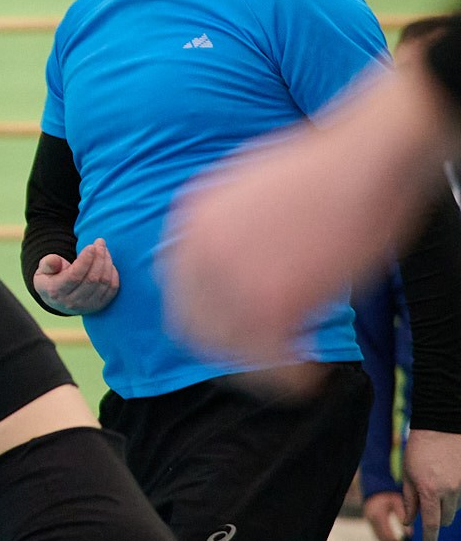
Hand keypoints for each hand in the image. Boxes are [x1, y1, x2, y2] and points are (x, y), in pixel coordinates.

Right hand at [32, 239, 119, 314]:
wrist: (58, 301)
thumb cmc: (50, 279)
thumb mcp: (42, 270)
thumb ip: (48, 263)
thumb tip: (55, 261)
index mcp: (56, 291)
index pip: (74, 276)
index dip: (85, 260)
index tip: (91, 246)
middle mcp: (72, 302)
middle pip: (92, 279)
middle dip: (99, 257)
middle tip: (100, 242)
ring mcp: (87, 306)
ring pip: (104, 282)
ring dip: (107, 263)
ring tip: (104, 249)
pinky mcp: (99, 306)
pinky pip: (112, 289)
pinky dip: (113, 274)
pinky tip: (108, 262)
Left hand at [167, 65, 460, 364]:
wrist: (362, 160)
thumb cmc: (322, 169)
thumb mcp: (246, 185)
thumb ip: (226, 224)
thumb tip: (236, 256)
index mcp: (189, 219)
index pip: (178, 287)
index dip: (206, 315)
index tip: (235, 329)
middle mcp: (197, 250)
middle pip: (191, 323)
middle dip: (227, 345)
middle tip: (261, 358)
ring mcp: (229, 277)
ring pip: (225, 347)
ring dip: (256, 367)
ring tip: (289, 370)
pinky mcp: (271, 302)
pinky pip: (266, 360)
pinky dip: (287, 379)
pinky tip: (309, 376)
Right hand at [366, 489, 410, 540]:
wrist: (377, 487)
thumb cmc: (390, 493)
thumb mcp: (398, 502)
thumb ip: (404, 516)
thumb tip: (410, 535)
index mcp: (378, 515)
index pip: (387, 535)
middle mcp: (370, 519)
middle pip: (382, 539)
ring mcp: (369, 520)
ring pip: (379, 538)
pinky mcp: (370, 521)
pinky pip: (378, 534)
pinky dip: (387, 540)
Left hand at [409, 428, 460, 540]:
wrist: (441, 427)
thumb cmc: (418, 449)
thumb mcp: (407, 473)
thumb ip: (409, 499)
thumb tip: (408, 521)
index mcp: (429, 490)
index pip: (430, 523)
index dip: (430, 540)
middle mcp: (448, 491)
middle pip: (445, 518)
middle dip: (436, 518)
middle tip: (427, 505)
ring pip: (455, 508)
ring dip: (445, 505)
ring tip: (436, 485)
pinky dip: (454, 496)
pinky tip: (447, 481)